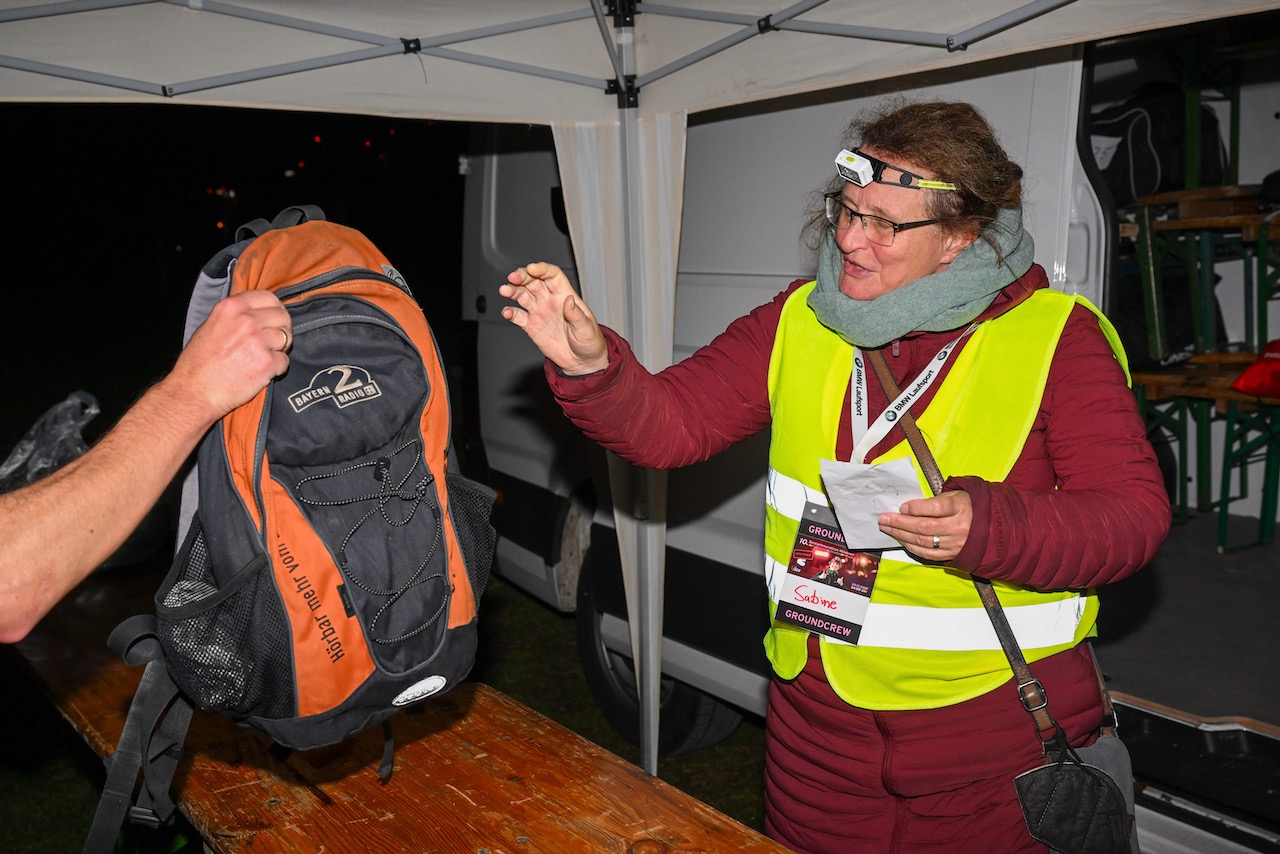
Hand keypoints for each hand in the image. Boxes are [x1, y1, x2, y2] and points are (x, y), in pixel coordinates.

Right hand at [167, 290, 292, 422]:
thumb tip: (256, 314)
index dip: (275, 309)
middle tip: (272, 341)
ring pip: (287, 338)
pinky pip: (285, 361)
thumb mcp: (211, 325)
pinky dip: (277, 368)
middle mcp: (247, 320)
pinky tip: (262, 372)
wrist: (194, 391)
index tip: (274, 319)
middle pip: (283, 316)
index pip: (269, 297)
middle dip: (281, 328)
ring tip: (264, 357)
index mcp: (231, 307)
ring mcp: (258, 341)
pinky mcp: (267, 362)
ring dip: (280, 349)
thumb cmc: (198, 362)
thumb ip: (235, 316)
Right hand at [499, 262, 607, 374]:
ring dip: (512, 291)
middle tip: (513, 278)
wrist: (582, 362)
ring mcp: (539, 312)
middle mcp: (550, 300)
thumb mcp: (587, 328)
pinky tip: (507, 313)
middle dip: (522, 276)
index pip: (552, 275)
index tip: (531, 269)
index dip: (541, 269)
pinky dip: (510, 312)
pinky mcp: (531, 326)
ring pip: (522, 295)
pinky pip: (518, 316)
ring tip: (504, 291)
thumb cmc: (589, 341)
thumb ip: (576, 314)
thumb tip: (569, 300)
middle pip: (533, 281)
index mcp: (565, 296)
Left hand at [878, 489, 971, 561]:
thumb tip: (908, 508)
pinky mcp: (952, 554)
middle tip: (883, 519)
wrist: (991, 526)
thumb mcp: (956, 495)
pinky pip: (927, 554)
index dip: (915, 508)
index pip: (935, 508)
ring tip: (887, 528)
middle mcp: (958, 527)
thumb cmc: (968, 505)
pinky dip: (911, 547)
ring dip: (901, 535)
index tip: (902, 507)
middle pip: (924, 526)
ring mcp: (955, 543)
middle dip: (900, 523)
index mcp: (960, 508)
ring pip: (923, 541)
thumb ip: (934, 500)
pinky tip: (900, 539)